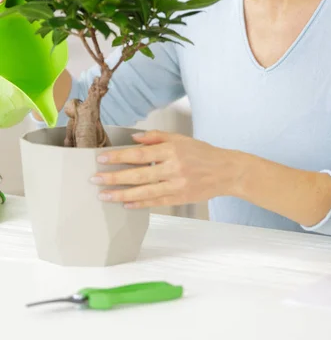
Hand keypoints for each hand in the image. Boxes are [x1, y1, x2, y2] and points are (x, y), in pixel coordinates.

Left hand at [90, 130, 245, 208]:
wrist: (226, 171)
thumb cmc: (202, 153)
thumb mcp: (180, 138)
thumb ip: (156, 137)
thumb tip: (133, 139)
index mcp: (172, 150)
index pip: (140, 154)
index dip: (119, 157)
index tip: (102, 159)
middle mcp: (173, 168)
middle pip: (138, 175)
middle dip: (114, 177)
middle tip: (95, 179)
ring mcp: (176, 185)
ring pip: (143, 191)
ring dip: (121, 194)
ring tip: (103, 195)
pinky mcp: (179, 198)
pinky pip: (155, 202)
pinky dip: (139, 203)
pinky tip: (125, 203)